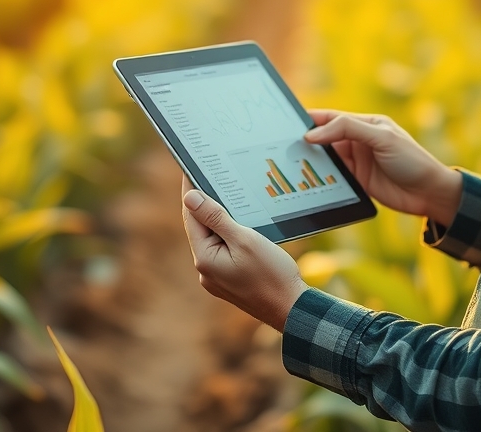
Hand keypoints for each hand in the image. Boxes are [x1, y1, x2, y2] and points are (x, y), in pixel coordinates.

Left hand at [181, 176, 308, 330]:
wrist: (291, 308)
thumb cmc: (272, 274)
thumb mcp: (245, 239)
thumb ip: (216, 218)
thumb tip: (190, 198)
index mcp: (205, 258)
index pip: (191, 217)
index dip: (191, 192)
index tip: (189, 170)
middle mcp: (205, 270)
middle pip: (200, 228)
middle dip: (205, 205)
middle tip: (209, 177)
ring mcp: (216, 277)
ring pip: (212, 240)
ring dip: (218, 221)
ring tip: (227, 198)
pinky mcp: (228, 281)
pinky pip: (222, 252)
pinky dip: (228, 237)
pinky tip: (239, 226)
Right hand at [304, 110, 462, 227]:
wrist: (430, 193)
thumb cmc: (412, 160)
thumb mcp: (382, 138)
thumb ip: (348, 130)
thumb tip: (314, 134)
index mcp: (366, 124)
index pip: (332, 118)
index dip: (311, 120)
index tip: (289, 124)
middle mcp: (359, 142)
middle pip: (325, 138)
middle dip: (306, 141)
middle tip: (283, 145)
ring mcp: (357, 162)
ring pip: (326, 158)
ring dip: (311, 161)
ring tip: (290, 162)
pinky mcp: (356, 182)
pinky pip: (333, 177)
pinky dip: (320, 177)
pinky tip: (306, 179)